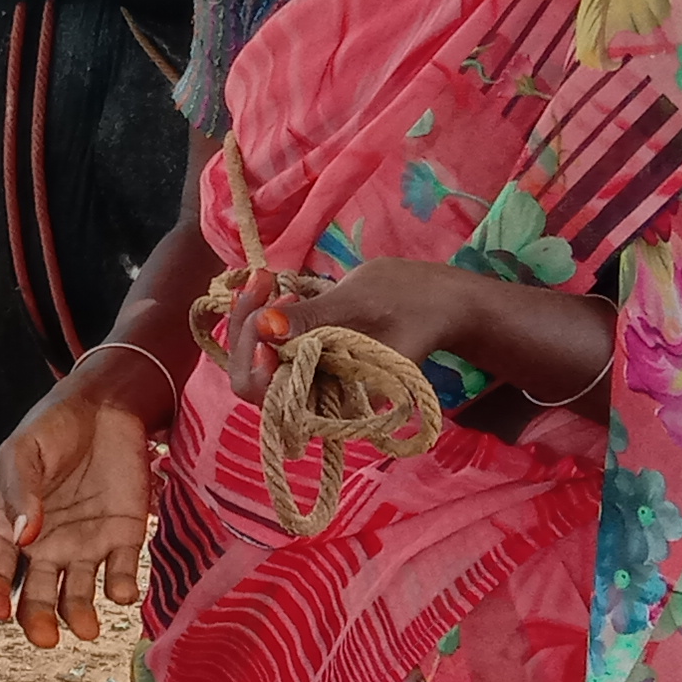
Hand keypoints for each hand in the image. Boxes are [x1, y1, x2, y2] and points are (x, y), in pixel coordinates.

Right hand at [0, 350, 162, 649]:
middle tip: (45, 637)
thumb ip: (21, 491)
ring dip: (80, 615)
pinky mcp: (123, 538)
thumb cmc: (54, 426)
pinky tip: (121, 592)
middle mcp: (47, 545)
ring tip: (87, 627)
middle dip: (38, 621)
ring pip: (78, 596)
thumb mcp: (25, 451)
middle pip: (37, 596)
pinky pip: (121, 574)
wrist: (106, 406)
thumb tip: (24, 535)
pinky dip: (122, 590)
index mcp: (13, 526)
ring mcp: (85, 545)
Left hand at [213, 257, 466, 401]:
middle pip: (253, 381)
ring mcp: (307, 377)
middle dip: (246, 331)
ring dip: (250, 318)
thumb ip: (313, 317)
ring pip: (256, 359)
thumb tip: (265, 326)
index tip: (266, 322)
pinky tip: (266, 284)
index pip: (274, 400)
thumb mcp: (360, 303)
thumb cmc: (409, 303)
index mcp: (335, 403)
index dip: (258, 366)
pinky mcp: (304, 355)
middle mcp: (314, 397)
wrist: (435, 301)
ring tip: (267, 279)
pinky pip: (268, 342)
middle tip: (264, 285)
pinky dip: (261, 314)